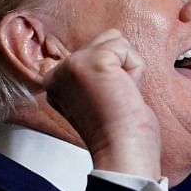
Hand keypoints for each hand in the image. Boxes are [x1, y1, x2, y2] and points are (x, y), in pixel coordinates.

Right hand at [45, 28, 161, 179]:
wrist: (121, 150)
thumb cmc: (118, 132)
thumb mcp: (97, 95)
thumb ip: (96, 72)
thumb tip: (114, 41)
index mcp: (55, 82)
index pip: (92, 50)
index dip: (112, 73)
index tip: (106, 103)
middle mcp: (58, 71)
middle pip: (104, 41)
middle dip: (120, 69)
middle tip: (114, 99)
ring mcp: (73, 64)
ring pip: (116, 40)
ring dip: (128, 68)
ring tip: (118, 95)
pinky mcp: (94, 61)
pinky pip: (126, 48)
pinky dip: (135, 70)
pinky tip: (124, 92)